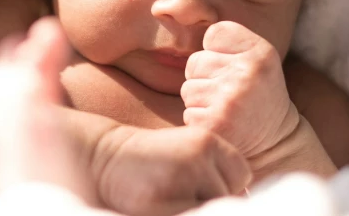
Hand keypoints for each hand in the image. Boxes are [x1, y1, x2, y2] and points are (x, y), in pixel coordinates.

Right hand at [93, 124, 250, 215]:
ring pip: (211, 206)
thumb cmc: (151, 160)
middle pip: (229, 195)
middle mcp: (198, 155)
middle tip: (177, 189)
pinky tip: (162, 204)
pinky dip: (181, 212)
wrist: (104, 157)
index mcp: (207, 140)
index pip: (242, 176)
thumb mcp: (188, 153)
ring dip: (194, 207)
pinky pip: (191, 215)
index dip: (225, 186)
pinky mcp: (161, 201)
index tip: (200, 185)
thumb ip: (216, 170)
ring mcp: (181, 178)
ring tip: (168, 196)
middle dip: (209, 199)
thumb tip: (244, 200)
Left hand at [181, 21, 299, 160]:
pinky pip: (188, 112)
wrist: (276, 142)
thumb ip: (228, 39)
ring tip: (225, 108)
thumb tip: (173, 15)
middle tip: (229, 93)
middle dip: (204, 77)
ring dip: (200, 100)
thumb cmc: (258, 93)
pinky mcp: (215, 124)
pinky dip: (199, 120)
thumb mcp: (257, 58)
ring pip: (188, 88)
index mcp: (259, 51)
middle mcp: (247, 72)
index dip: (217, 52)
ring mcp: (230, 99)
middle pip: (195, 61)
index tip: (234, 67)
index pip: (213, 34)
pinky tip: (221, 124)